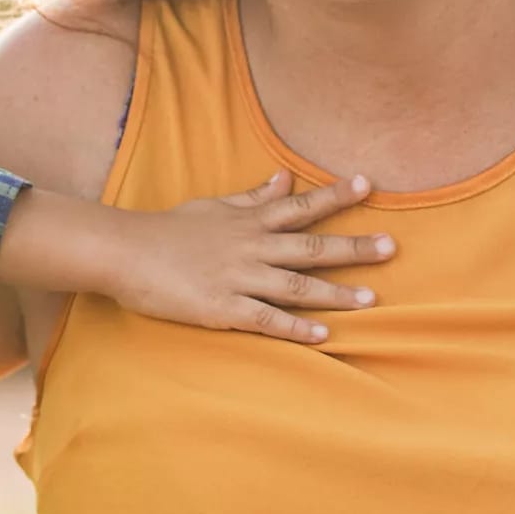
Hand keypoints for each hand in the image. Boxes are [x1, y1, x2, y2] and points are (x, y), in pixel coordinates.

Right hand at [93, 172, 394, 344]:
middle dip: (353, 248)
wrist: (123, 252)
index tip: (368, 185)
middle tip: (391, 247)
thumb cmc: (167, 230)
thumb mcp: (212, 206)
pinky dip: (297, 328)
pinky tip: (324, 335)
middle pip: (311, 246)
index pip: (300, 206)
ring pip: (296, 285)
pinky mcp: (223, 309)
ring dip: (336, 293)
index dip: (335, 196)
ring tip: (371, 298)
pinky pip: (267, 319)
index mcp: (248, 222)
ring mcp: (238, 278)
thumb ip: (252, 196)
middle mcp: (250, 247)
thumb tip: (284, 178)